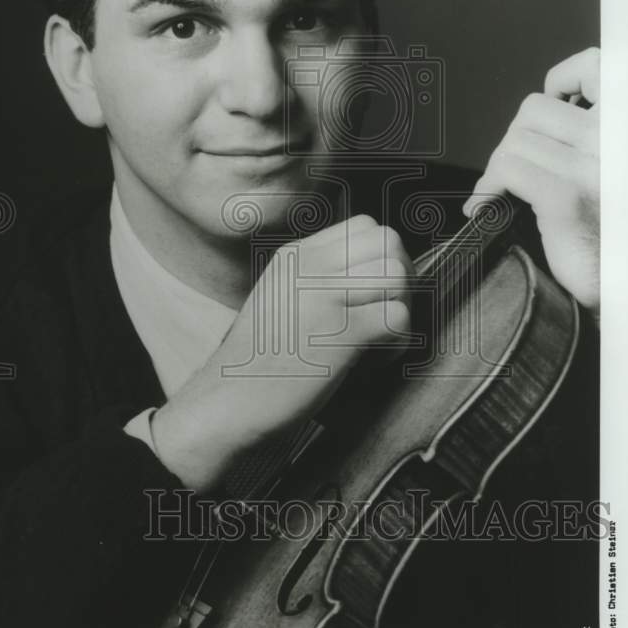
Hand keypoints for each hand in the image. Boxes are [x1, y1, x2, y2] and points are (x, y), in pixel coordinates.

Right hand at [151, 215, 412, 490]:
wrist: (228, 401)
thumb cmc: (258, 359)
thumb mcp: (279, 295)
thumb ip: (316, 276)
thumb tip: (373, 275)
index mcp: (297, 254)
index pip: (366, 226)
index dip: (381, 258)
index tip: (371, 294)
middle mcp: (311, 266)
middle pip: (389, 243)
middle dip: (398, 280)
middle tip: (381, 316)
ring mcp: (326, 297)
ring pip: (397, 276)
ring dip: (399, 310)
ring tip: (376, 340)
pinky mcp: (341, 333)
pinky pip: (398, 318)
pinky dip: (396, 344)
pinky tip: (371, 361)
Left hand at [464, 47, 599, 312]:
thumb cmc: (615, 232)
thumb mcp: (612, 166)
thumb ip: (590, 134)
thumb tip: (550, 106)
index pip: (597, 65)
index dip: (567, 75)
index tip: (555, 99)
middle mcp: (622, 139)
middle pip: (535, 109)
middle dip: (514, 139)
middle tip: (515, 170)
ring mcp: (596, 166)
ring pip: (515, 141)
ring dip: (499, 166)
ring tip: (503, 191)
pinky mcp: (568, 196)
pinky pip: (508, 170)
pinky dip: (487, 187)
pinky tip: (485, 206)